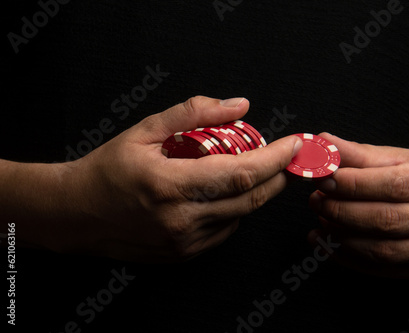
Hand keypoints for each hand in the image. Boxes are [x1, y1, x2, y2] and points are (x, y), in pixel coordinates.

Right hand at [40, 96, 301, 261]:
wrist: (77, 214)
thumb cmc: (109, 169)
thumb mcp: (145, 130)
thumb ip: (194, 113)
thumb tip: (240, 105)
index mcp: (170, 185)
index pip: (241, 174)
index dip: (274, 159)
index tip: (294, 145)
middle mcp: (181, 219)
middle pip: (250, 199)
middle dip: (275, 176)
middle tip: (282, 157)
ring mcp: (184, 242)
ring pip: (241, 215)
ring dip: (255, 191)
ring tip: (247, 169)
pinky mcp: (184, 254)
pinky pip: (226, 229)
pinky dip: (235, 208)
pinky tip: (222, 193)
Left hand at [308, 133, 408, 279]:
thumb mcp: (405, 159)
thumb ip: (363, 154)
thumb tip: (326, 142)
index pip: (397, 184)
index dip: (355, 183)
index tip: (324, 178)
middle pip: (388, 220)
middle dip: (343, 210)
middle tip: (316, 200)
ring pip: (383, 250)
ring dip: (342, 236)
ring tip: (321, 219)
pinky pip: (380, 269)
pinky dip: (346, 257)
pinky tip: (327, 242)